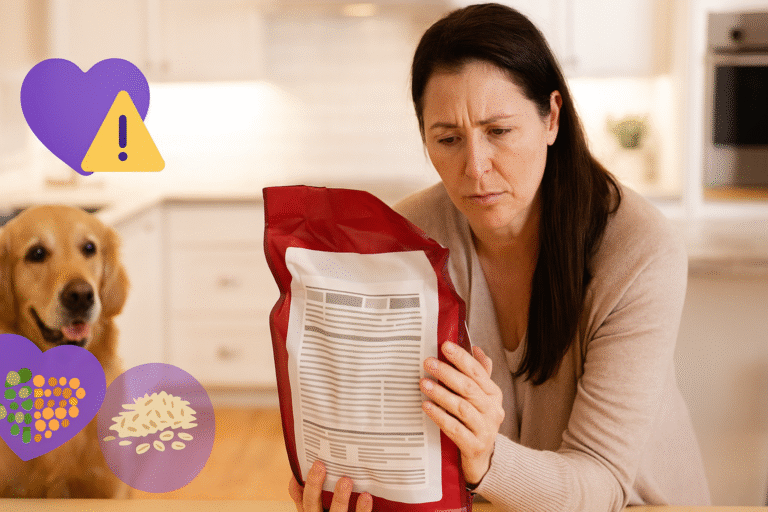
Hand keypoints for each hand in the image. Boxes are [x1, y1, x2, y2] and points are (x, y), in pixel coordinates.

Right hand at [288, 460, 372, 511]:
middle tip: (319, 466)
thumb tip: (306, 470)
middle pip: (312, 505)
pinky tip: (366, 496)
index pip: (302, 500)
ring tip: (346, 481)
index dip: (296, 487)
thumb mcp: (322, 507)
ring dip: (339, 498)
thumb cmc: (339, 510)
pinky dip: (362, 509)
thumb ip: (317, 494)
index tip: (299, 469)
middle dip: (314, 485)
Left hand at [420, 343, 504, 484]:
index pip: (478, 372)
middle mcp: (493, 411)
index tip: (445, 346)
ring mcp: (485, 429)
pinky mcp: (474, 446)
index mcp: (494, 395)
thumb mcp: (481, 398)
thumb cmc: (477, 422)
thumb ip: (479, 374)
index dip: (462, 358)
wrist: (482, 458)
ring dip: (441, 394)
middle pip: (469, 388)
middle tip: (428, 362)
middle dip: (447, 373)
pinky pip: (454, 428)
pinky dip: (440, 416)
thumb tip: (476, 349)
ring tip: (424, 383)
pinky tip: (427, 406)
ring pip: (461, 407)